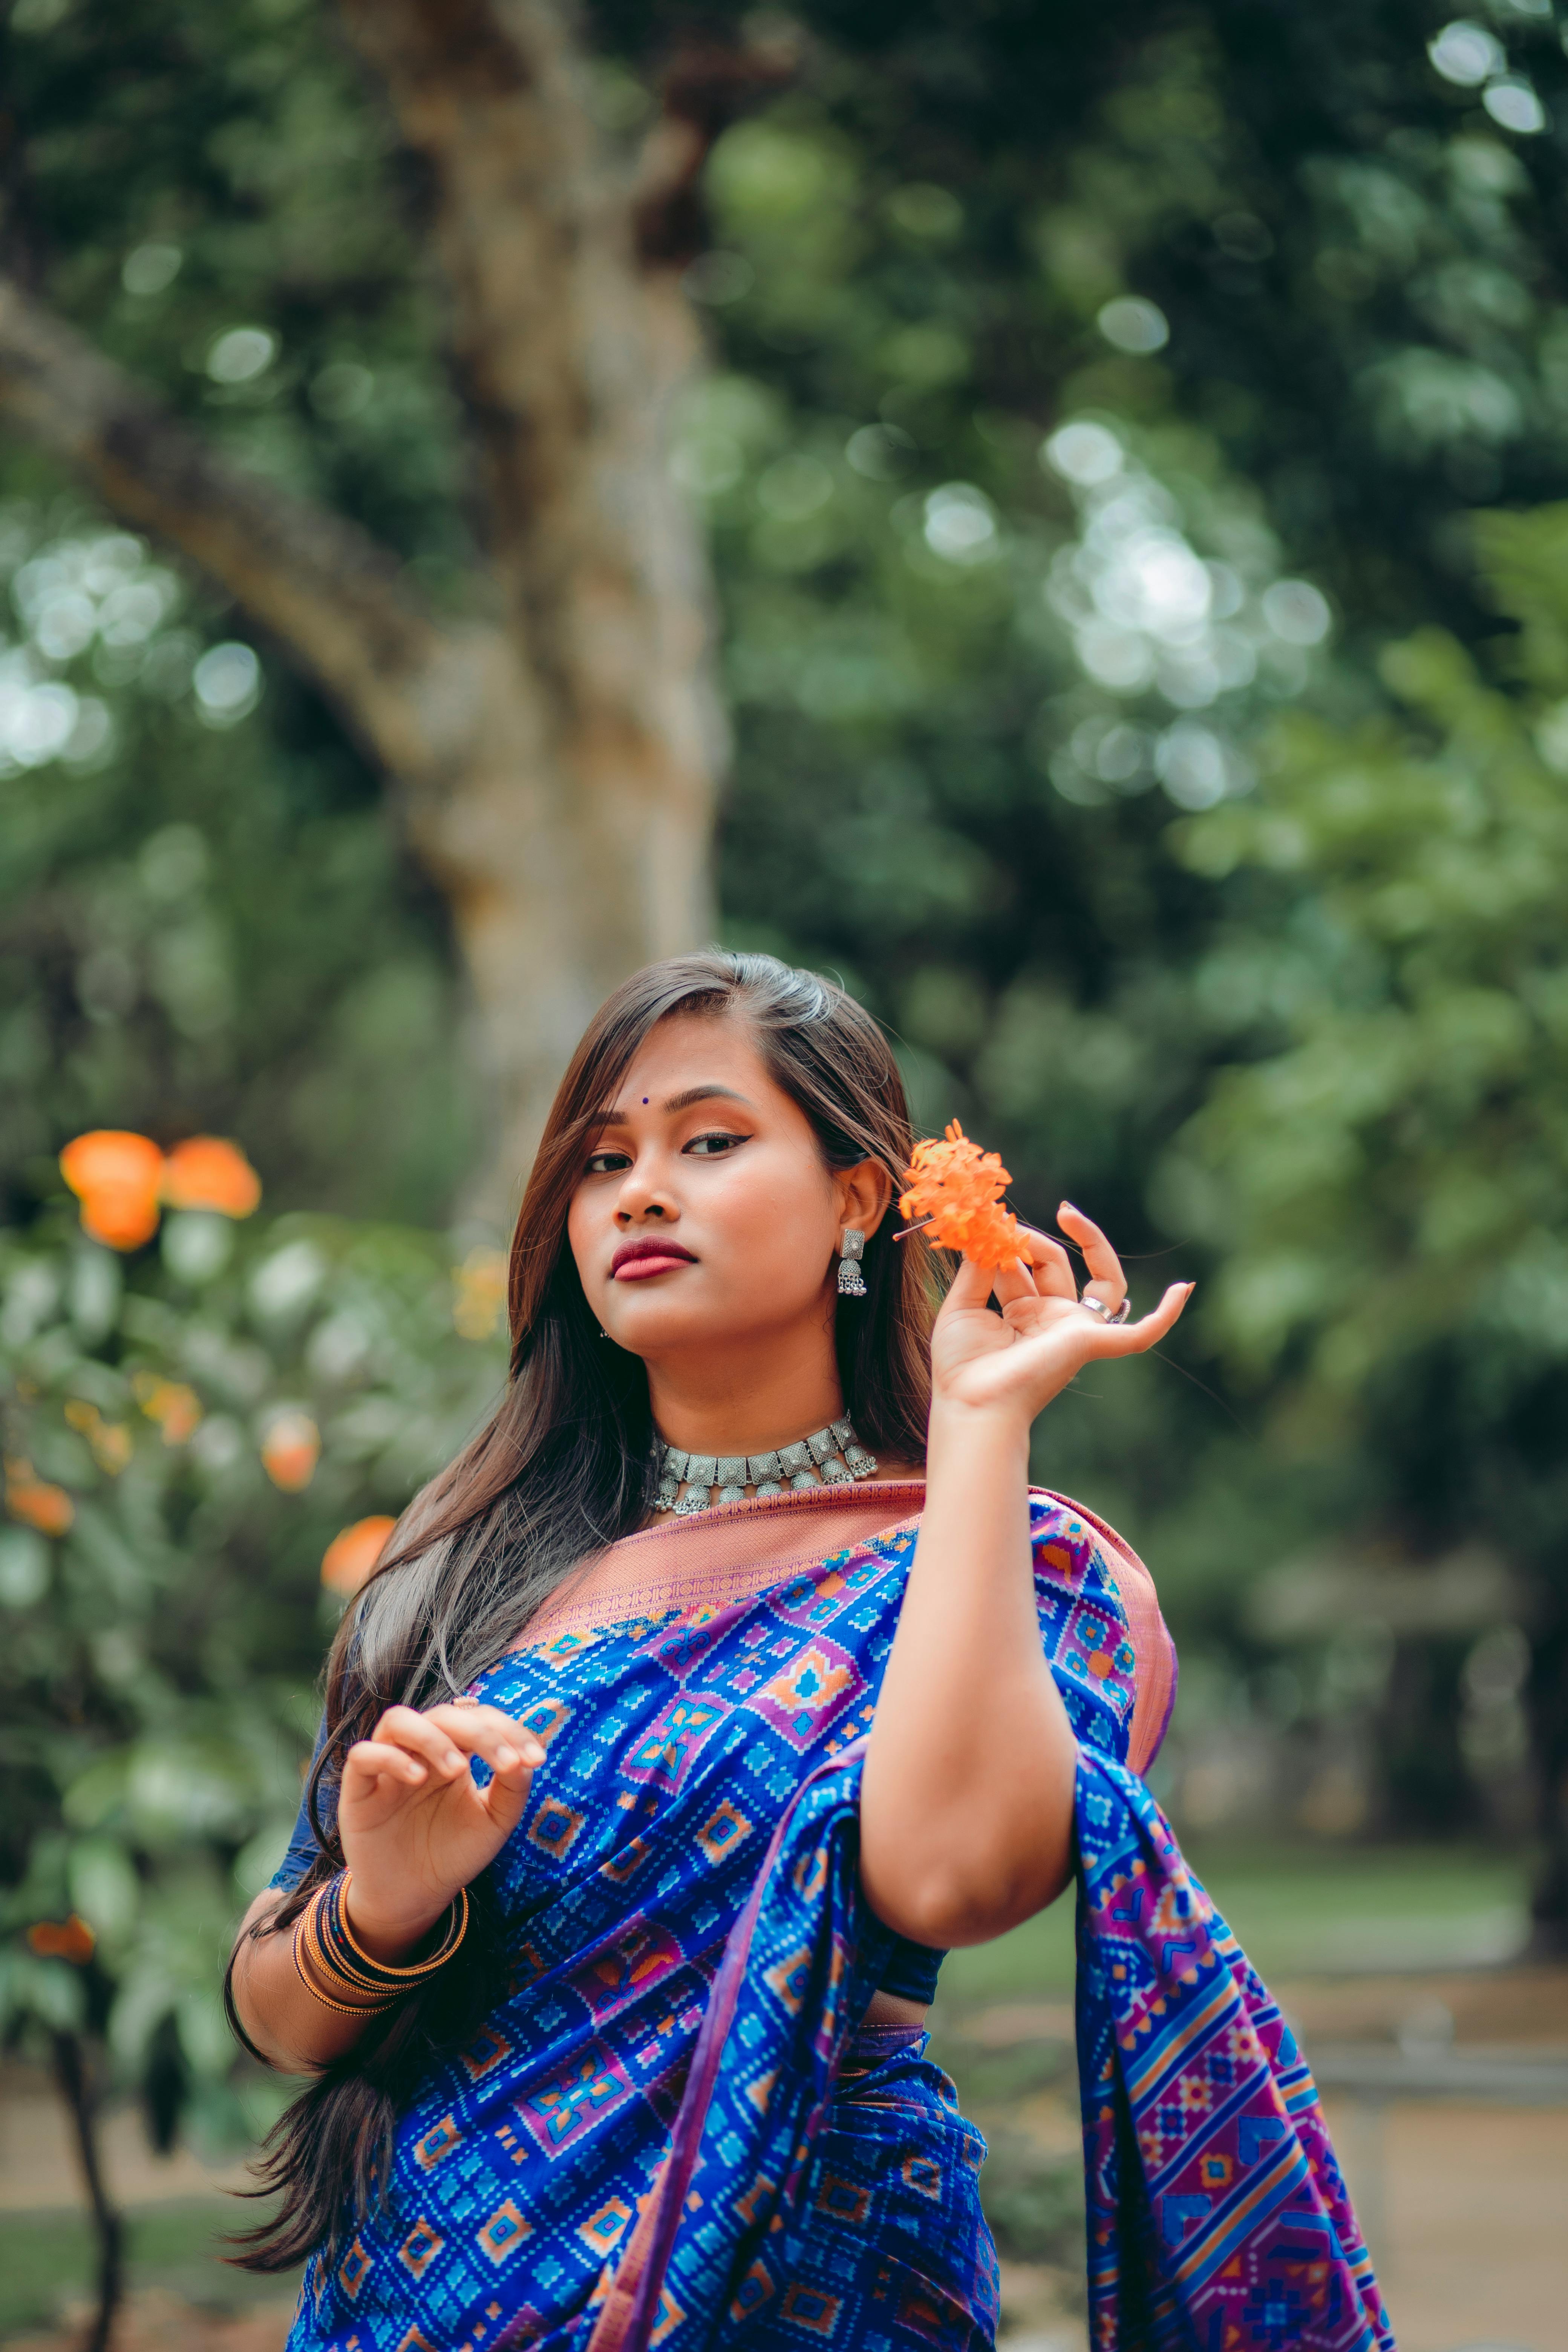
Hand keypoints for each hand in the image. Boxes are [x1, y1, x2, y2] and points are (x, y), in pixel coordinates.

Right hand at [335, 1702, 543, 1960]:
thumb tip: (527, 1758)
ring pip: (399, 1720)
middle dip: (480, 1732)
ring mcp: (387, 1766)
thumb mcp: (494, 1822)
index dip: (510, 1731)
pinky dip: (390, 1757)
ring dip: (433, 1737)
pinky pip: (363, 1754)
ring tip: (459, 1770)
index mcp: (454, 1751)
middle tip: (506, 1763)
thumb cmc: (454, 1853)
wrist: (414, 1897)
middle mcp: (420, 1751)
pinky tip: (417, 1777)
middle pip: (443, 1714)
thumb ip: (513, 1788)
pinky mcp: (359, 1788)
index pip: (479, 1719)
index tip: (536, 1759)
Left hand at [928, 1201, 1191, 1430]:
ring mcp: (1076, 1331)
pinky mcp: (1092, 1344)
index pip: (1026, 1265)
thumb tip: (987, 1232)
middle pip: (1058, 1264)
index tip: (988, 1224)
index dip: (1010, 1243)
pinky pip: (1140, 1335)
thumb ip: (978, 1268)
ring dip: (1088, 1241)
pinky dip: (1165, 1316)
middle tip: (1007, 1229)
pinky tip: (1185, 1289)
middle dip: (1034, 1240)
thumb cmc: (962, 1367)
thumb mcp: (962, 1305)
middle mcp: (1053, 1320)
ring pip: (1101, 1281)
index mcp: (1024, 1314)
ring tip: (1066, 1215)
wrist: (972, 1404)